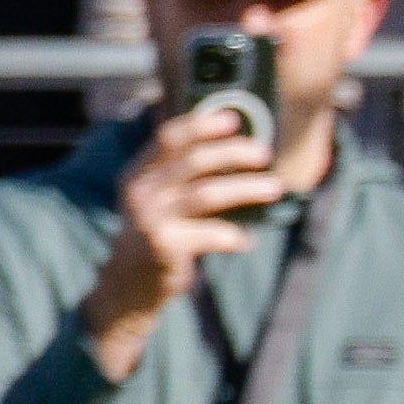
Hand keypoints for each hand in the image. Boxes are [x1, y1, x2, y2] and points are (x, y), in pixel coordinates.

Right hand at [81, 102, 287, 376]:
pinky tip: (244, 241)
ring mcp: (150, 219)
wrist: (128, 284)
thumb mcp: (157, 196)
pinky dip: (232, 236)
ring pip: (206, 194)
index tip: (233, 119)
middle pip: (192, 161)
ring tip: (275, 188)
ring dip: (246, 189)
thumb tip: (236, 143)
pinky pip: (209, 234)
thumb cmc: (155, 232)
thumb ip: (181, 172)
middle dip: (233, 153)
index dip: (200, 125)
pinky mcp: (163, 247)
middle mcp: (141, 192)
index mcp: (139, 172)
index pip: (168, 138)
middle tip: (264, 153)